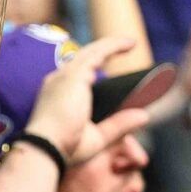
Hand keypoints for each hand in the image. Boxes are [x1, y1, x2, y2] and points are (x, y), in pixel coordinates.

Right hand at [23, 31, 156, 164]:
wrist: (47, 148)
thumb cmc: (65, 148)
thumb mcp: (97, 137)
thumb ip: (119, 125)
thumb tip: (144, 116)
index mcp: (58, 93)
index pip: (77, 74)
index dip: (93, 67)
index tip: (109, 69)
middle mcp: (59, 80)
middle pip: (84, 58)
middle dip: (105, 51)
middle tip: (126, 47)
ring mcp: (65, 75)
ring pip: (92, 52)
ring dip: (111, 45)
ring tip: (130, 43)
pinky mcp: (75, 74)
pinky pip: (99, 53)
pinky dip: (113, 46)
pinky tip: (129, 44)